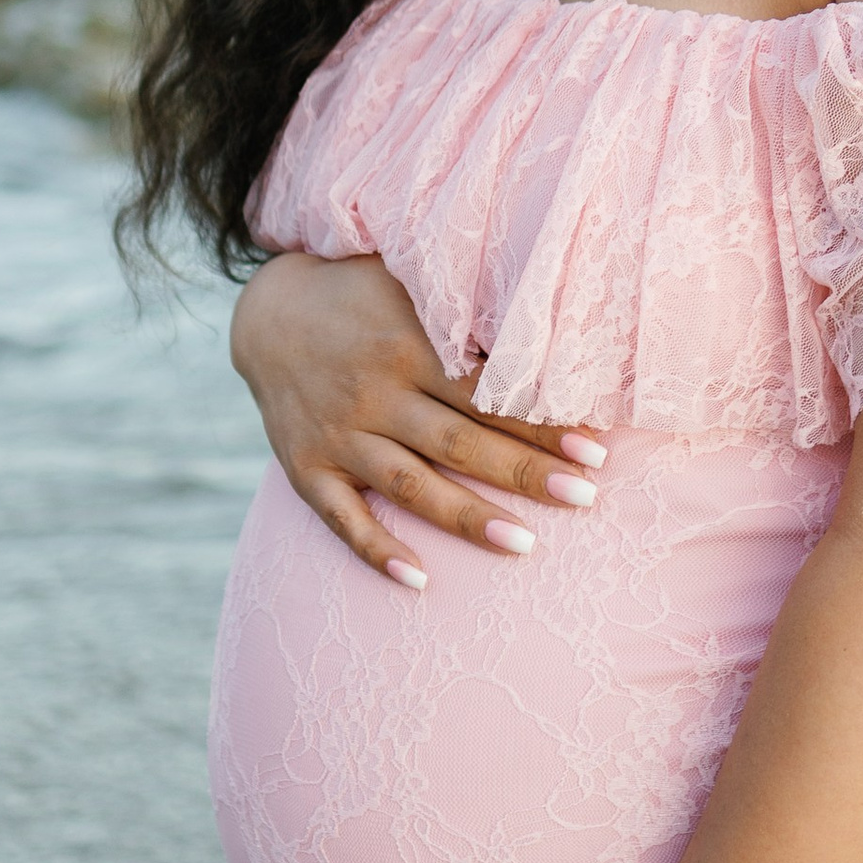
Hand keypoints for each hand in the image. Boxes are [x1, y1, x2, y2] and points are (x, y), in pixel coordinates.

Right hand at [229, 250, 607, 587]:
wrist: (267, 312)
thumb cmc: (362, 295)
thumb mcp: (410, 282)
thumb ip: (466, 310)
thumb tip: (549, 324)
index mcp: (408, 345)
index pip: (486, 392)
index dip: (541, 420)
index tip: (595, 446)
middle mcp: (373, 394)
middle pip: (459, 442)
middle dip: (525, 472)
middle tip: (586, 497)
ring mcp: (338, 435)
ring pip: (410, 484)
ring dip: (467, 517)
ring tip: (523, 545)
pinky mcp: (307, 467)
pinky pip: (341, 517)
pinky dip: (376, 550)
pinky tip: (418, 580)